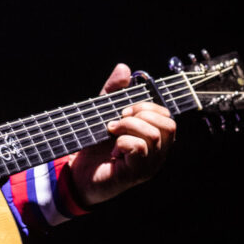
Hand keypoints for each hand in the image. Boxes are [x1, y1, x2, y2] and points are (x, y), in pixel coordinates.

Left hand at [69, 63, 176, 207]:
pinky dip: (123, 142)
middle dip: (141, 115)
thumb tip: (124, 68)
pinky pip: (139, 149)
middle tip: (118, 120)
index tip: (124, 109)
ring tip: (111, 132)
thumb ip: (114, 92)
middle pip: (168, 125)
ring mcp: (148, 166)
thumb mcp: (103, 112)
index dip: (148, 107)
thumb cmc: (93, 145)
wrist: (75, 173)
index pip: (168, 117)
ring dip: (128, 127)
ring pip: (153, 135)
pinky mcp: (134, 175)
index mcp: (154, 139)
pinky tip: (112, 150)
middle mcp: (157, 154)